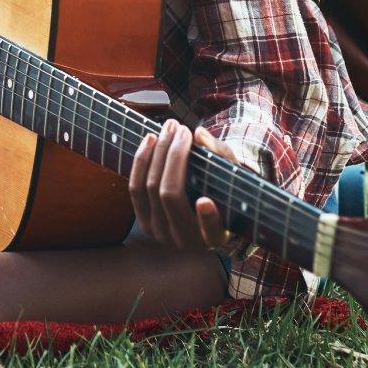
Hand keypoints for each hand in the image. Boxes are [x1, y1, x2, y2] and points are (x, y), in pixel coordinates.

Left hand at [130, 121, 244, 251]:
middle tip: (182, 129)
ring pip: (149, 188)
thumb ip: (222, 157)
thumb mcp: (233, 177)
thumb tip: (201, 134)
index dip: (208, 219)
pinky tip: (151, 139)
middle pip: (171, 195)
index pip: (212, 231)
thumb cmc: (224, 192)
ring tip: (169, 127)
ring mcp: (159, 232)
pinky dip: (141, 160)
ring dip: (157, 152)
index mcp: (215, 238)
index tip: (206, 200)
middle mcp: (185, 241)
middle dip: (174, 156)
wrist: (200, 214)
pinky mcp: (142, 220)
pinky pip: (135, 188)